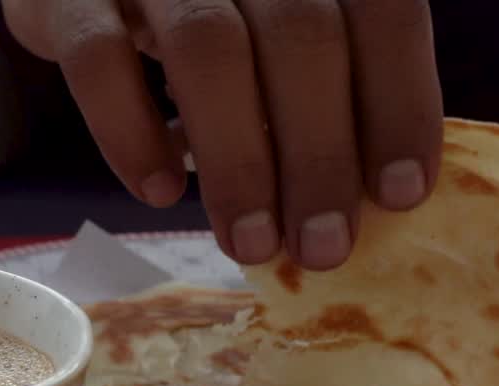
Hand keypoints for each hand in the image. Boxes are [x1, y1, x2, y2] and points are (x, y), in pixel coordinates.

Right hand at [3, 0, 443, 269]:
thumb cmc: (194, 17)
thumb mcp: (267, 33)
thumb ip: (317, 84)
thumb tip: (368, 198)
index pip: (381, 10)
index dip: (398, 101)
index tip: (398, 195)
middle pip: (301, 36)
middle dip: (319, 154)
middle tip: (321, 249)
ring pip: (209, 49)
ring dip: (239, 160)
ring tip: (249, 242)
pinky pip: (99, 61)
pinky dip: (131, 134)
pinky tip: (157, 192)